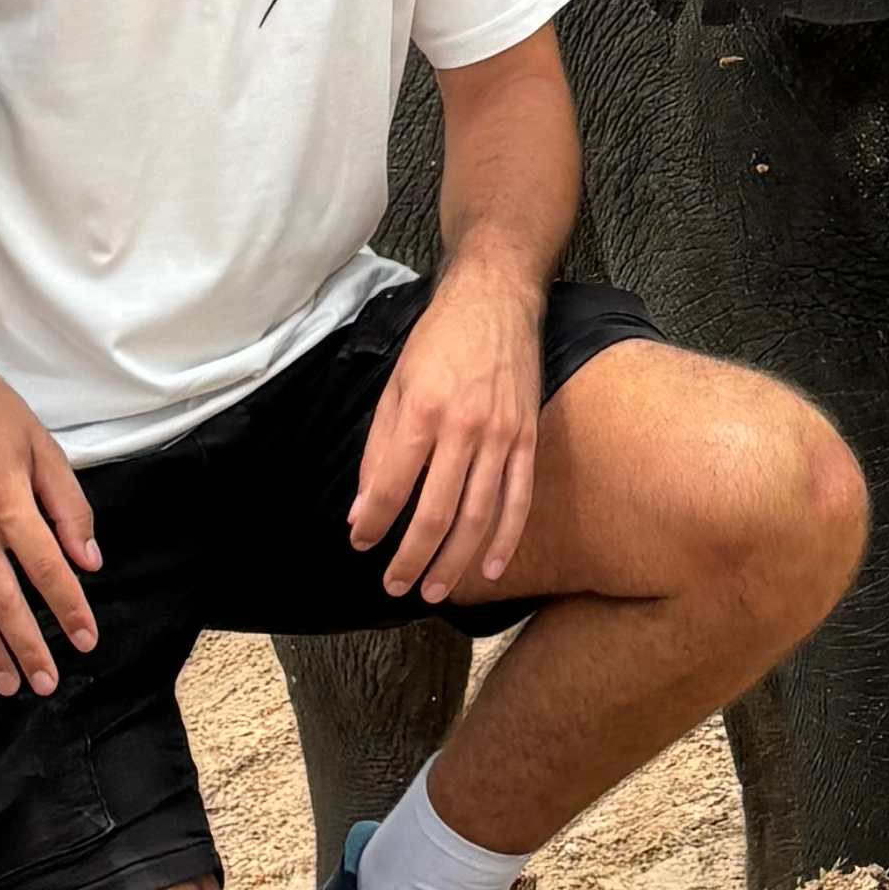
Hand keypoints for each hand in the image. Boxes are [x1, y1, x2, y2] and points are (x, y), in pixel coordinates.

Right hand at [0, 366, 103, 697]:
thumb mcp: (44, 448)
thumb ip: (69, 507)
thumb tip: (88, 561)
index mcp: (5, 499)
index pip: (45, 568)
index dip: (68, 608)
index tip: (85, 639)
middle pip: (0, 600)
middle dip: (26, 647)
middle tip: (46, 682)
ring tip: (8, 683)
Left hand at [348, 249, 546, 604]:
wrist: (495, 298)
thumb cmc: (438, 339)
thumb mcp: (395, 384)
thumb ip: (379, 449)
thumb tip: (362, 509)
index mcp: (422, 411)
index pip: (392, 485)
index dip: (374, 522)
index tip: (360, 543)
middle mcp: (463, 427)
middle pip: (436, 512)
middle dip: (412, 557)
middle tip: (395, 586)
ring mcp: (501, 435)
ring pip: (478, 515)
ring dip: (454, 561)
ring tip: (435, 591)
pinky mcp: (527, 437)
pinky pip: (518, 498)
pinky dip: (505, 538)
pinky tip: (489, 569)